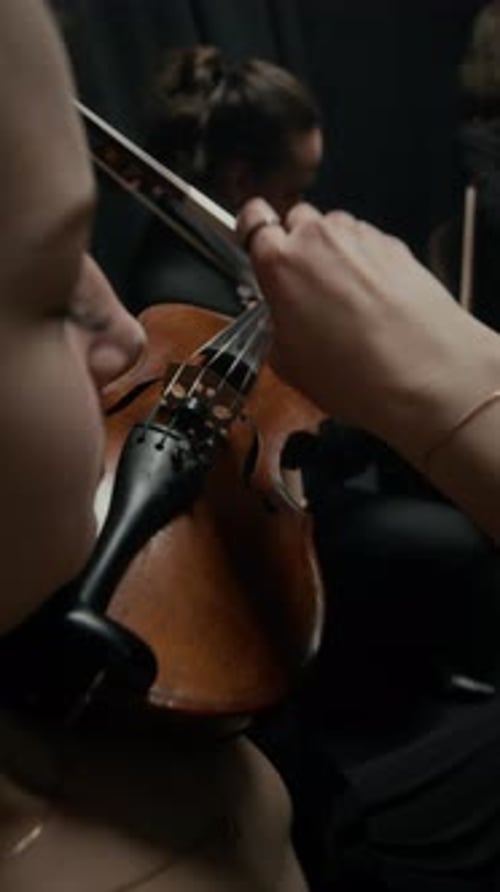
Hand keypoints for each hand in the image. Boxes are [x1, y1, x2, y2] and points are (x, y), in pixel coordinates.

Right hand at [238, 198, 499, 464]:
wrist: (427, 374)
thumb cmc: (353, 375)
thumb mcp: (289, 365)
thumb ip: (275, 327)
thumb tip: (282, 319)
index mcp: (280, 263)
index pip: (252, 218)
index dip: (255, 233)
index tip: (262, 249)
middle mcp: (318, 238)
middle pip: (297, 220)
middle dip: (298, 247)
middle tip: (307, 289)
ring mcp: (360, 236)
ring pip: (335, 231)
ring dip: (335, 255)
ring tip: (348, 302)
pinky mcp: (395, 243)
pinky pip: (369, 244)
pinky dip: (367, 265)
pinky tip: (376, 303)